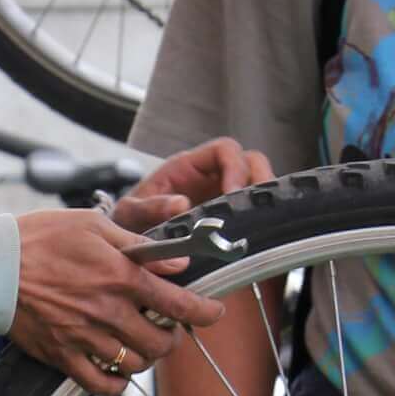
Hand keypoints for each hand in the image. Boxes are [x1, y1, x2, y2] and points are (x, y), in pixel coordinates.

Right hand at [10, 208, 224, 395]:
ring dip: (145, 357)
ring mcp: (84, 336)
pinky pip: (99, 384)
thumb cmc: (39, 237)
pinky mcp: (61, 355)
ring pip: (134, 364)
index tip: (213, 312)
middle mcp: (107, 310)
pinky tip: (117, 372)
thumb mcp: (94, 224)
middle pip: (161, 342)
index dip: (204, 311)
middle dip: (172, 337)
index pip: (177, 302)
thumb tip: (176, 261)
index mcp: (120, 275)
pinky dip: (115, 383)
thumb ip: (138, 243)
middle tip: (167, 328)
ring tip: (140, 344)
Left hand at [110, 137, 274, 235]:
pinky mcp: (230, 221)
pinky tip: (260, 243)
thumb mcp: (129, 213)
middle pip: (252, 163)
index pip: (224, 149)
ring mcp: (223, 198)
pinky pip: (255, 215)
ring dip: (267, 204)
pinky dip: (263, 225)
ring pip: (260, 187)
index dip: (234, 167)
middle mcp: (211, 178)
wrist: (128, 246)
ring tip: (261, 228)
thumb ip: (149, 207)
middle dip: (261, 181)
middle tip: (257, 211)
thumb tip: (180, 205)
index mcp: (188, 167)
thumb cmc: (129, 222)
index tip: (233, 194)